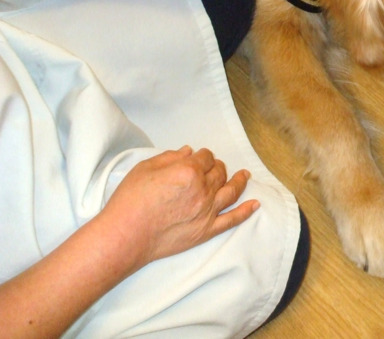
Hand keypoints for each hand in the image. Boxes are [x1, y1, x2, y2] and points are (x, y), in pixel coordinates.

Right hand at [98, 146, 259, 270]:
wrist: (125, 236)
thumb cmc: (130, 201)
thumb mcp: (145, 168)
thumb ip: (170, 157)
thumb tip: (189, 152)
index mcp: (188, 171)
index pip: (205, 157)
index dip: (203, 155)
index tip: (199, 157)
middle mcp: (202, 189)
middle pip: (219, 172)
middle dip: (218, 166)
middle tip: (214, 167)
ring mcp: (207, 211)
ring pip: (231, 191)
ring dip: (239, 181)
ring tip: (245, 176)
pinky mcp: (206, 230)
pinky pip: (232, 219)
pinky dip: (246, 211)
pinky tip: (255, 204)